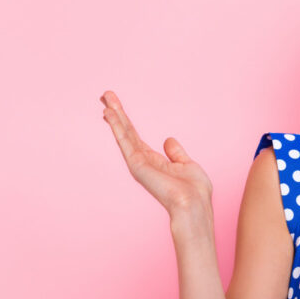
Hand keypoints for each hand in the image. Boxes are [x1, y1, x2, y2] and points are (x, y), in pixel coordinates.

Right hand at [100, 90, 212, 215]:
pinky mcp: (136, 164)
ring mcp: (138, 162)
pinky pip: (125, 141)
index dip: (127, 121)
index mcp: (154, 160)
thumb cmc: (194, 190)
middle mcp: (143, 160)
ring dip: (114, 115)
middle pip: (127, 131)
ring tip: (106, 98)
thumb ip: (176, 152)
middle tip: (106, 95)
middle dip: (117, 113)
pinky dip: (117, 126)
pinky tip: (110, 113)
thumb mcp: (187, 164)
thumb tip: (168, 140)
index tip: (117, 106)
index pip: (135, 136)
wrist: (193, 203)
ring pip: (124, 133)